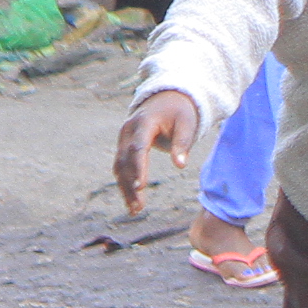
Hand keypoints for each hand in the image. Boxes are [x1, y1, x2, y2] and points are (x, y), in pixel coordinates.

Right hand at [114, 91, 198, 212]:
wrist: (166, 98)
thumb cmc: (180, 111)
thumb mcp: (187, 123)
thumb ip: (183, 143)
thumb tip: (180, 166)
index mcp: (143, 123)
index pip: (138, 148)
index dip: (138, 167)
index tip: (141, 186)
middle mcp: (128, 131)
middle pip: (126, 161)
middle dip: (130, 184)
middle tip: (138, 207)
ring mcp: (123, 139)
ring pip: (120, 166)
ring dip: (125, 188)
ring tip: (135, 210)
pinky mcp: (124, 146)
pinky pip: (121, 166)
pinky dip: (125, 183)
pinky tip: (132, 201)